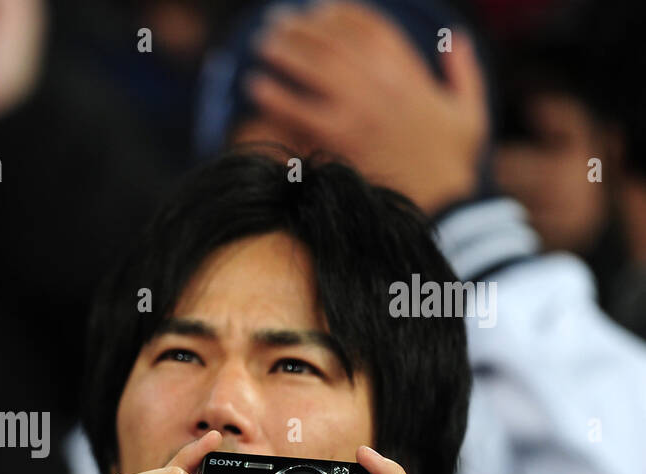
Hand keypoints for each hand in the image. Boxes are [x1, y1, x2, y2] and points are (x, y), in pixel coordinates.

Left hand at [242, 1, 486, 214]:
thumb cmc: (455, 163)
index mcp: (411, 72)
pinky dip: (274, 95)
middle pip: (334, 40)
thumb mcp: (470, 111)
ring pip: (315, 66)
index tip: (319, 8)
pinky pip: (298, 110)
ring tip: (261, 44)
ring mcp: (361, 110)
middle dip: (302, 26)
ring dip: (285, 50)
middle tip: (276, 21)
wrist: (444, 203)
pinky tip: (254, 87)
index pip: (371, 27)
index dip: (342, 12)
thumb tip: (456, 40)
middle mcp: (384, 84)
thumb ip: (463, 71)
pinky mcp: (340, 139)